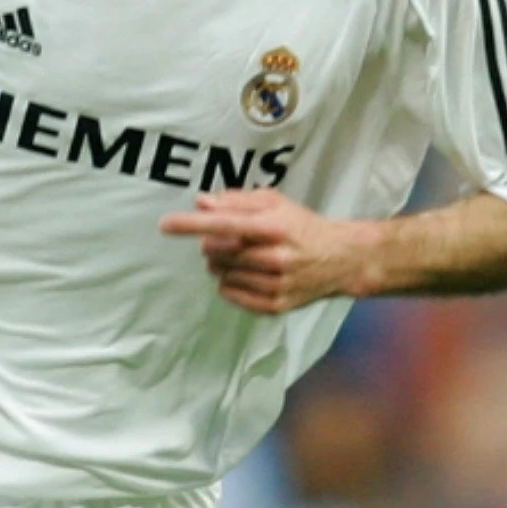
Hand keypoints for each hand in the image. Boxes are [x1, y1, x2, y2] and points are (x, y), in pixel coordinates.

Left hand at [159, 188, 374, 313]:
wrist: (341, 259)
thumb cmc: (301, 225)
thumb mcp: (274, 202)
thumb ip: (236, 201)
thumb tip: (201, 202)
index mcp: (273, 226)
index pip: (224, 224)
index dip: (192, 224)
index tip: (165, 224)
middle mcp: (275, 257)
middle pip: (217, 252)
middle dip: (210, 244)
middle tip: (224, 240)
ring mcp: (276, 284)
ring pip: (222, 274)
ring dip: (220, 264)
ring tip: (239, 256)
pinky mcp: (276, 306)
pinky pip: (232, 295)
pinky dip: (229, 283)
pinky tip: (243, 274)